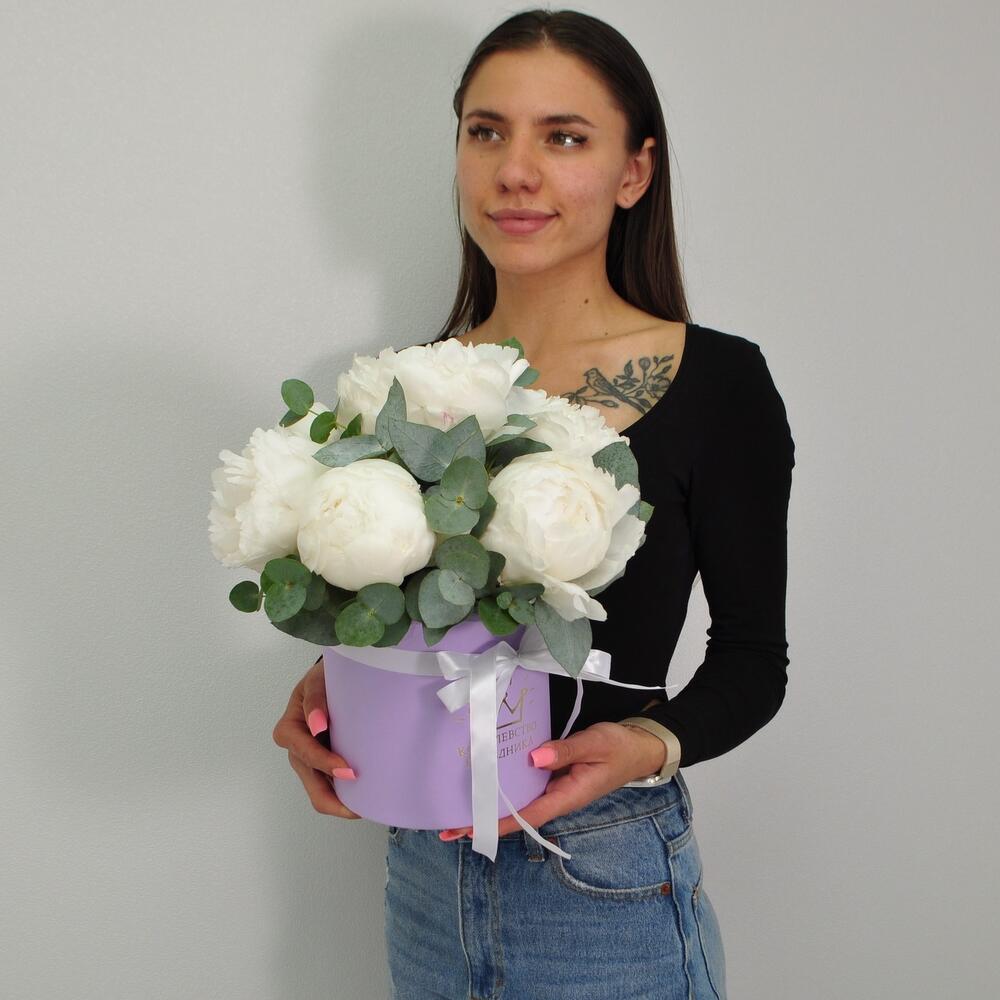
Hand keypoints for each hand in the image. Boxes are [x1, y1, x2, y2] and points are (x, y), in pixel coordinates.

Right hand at [272, 658, 361, 819]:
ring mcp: (311, 763)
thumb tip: (317, 725)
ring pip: (323, 795)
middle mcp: (297, 752)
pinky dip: (348, 796)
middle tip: (363, 804)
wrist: (332, 680)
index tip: (349, 771)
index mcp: (289, 730)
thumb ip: (315, 699)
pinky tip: (367, 796)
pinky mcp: (325, 767)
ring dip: (345, 802)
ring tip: (370, 804)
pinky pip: (334, 789)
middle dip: (337, 800)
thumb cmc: (323, 679)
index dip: (325, 764)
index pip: (306, 754)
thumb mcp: (316, 680)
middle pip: (313, 788)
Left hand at [438, 720, 667, 839]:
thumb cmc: (619, 747)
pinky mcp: (552, 778)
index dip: (496, 823)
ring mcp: (554, 790)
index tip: (469, 829)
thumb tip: (533, 758)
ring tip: (455, 806)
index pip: (526, 816)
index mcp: (567, 797)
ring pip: (517, 803)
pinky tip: (486, 780)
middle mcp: (556, 798)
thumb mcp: (595, 744)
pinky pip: (524, 787)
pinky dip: (503, 787)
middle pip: (515, 816)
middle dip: (483, 822)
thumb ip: (566, 750)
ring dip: (489, 805)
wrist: (639, 747)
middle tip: (447, 826)